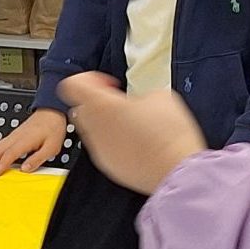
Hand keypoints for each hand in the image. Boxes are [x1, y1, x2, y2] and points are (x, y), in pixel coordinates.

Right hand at [0, 107, 68, 174]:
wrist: (51, 112)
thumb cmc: (52, 128)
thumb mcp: (52, 147)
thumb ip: (38, 158)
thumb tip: (26, 169)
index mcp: (25, 140)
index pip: (10, 154)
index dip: (1, 164)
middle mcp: (15, 137)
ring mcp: (12, 136)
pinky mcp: (12, 136)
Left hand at [60, 73, 207, 193]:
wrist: (176, 169)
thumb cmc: (168, 135)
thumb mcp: (160, 96)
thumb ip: (138, 93)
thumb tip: (139, 101)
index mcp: (102, 106)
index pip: (73, 85)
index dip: (89, 79)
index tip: (107, 84)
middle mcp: (94, 128)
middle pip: (81, 108)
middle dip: (99, 103)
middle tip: (122, 103)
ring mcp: (99, 150)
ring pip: (93, 130)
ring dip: (108, 123)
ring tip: (134, 124)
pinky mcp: (109, 167)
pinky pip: (105, 149)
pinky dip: (116, 143)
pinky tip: (137, 142)